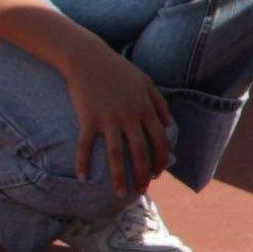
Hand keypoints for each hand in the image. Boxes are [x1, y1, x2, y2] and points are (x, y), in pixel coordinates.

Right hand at [43, 20, 169, 194]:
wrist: (88, 57)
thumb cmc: (118, 69)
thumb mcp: (145, 82)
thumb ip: (159, 103)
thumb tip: (168, 124)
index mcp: (146, 109)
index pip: (159, 141)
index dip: (160, 160)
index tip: (157, 174)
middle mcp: (130, 116)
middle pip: (141, 153)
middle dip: (143, 175)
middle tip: (141, 190)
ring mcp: (109, 118)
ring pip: (117, 155)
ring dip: (118, 178)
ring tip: (119, 194)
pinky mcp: (88, 118)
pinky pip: (86, 146)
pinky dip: (83, 163)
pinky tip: (83, 178)